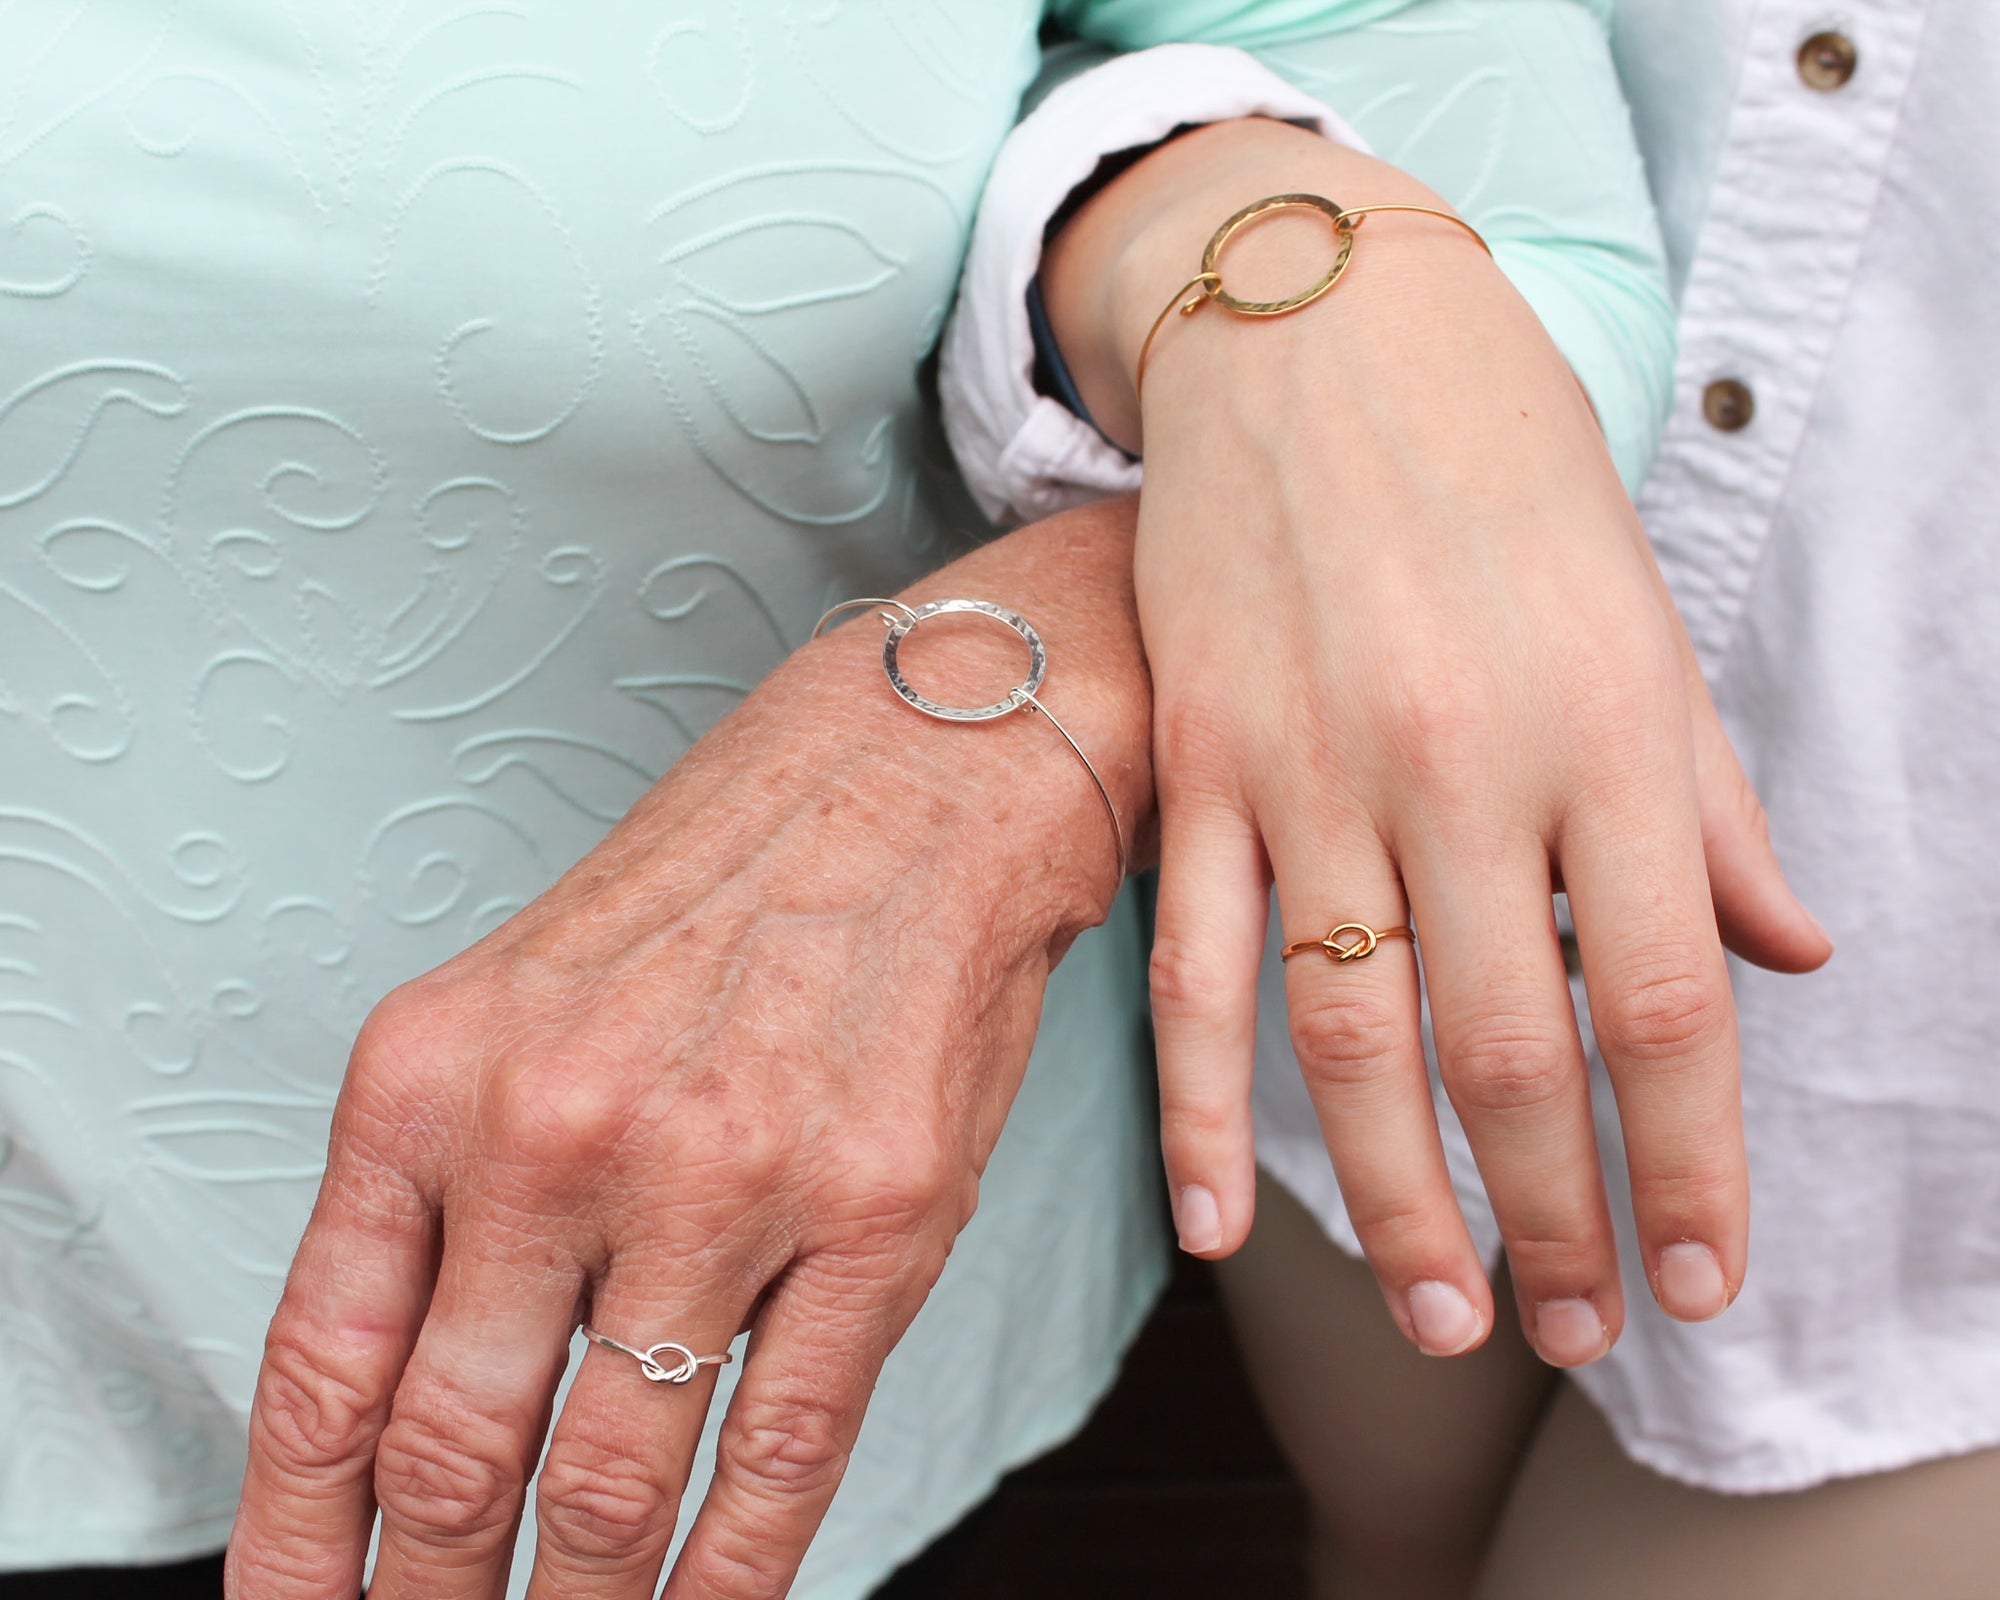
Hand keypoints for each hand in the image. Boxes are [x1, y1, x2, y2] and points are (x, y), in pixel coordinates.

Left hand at [224, 501, 1149, 1599]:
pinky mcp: (880, 1213)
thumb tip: (405, 1394)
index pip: (325, 1368)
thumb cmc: (728, 878)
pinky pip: (783, 1451)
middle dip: (430, 1597)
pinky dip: (735, 1569)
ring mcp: (727, 1179)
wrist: (916, 772)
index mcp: (440, 1075)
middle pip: (456, 1453)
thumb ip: (446, 1187)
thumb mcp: (520, 1000)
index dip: (294, 1537)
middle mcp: (564, 1132)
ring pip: (614, 1478)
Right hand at [1046, 120, 1830, 1365]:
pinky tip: (1226, 1222)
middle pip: (1514, 1052)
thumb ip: (1708, 803)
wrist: (1313, 325)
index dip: (1695, 1164)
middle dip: (1555, 1221)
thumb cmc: (1501, 461)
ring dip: (1400, 1203)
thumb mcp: (1640, 615)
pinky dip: (1204, 1106)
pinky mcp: (1204, 762)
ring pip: (1354, 1038)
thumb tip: (1791, 954)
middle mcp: (1464, 760)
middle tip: (1573, 1333)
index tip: (1704, 1275)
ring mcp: (1314, 766)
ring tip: (1438, 1319)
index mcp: (1607, 725)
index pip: (1667, 998)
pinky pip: (1200, 965)